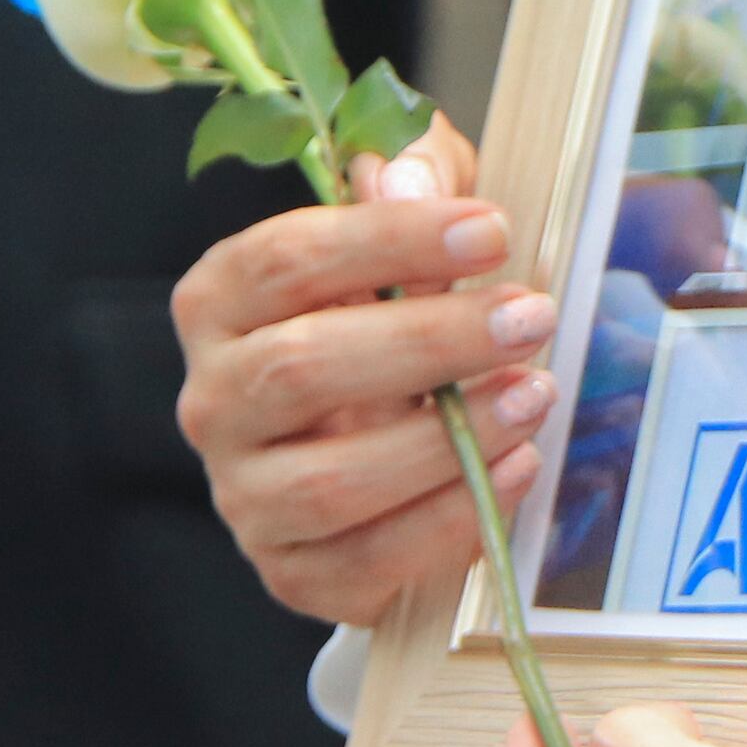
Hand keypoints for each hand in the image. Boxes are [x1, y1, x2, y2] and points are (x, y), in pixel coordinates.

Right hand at [169, 115, 561, 622]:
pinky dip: (445, 523)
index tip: (492, 230)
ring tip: (534, 395)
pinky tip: (515, 470)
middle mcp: (212, 401)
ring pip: (325, 482)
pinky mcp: (294, 572)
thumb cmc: (400, 303)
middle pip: (298, 371)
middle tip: (531, 316)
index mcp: (221, 301)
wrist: (391, 431)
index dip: (387, 243)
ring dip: (443, 443)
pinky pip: (362, 564)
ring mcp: (245, 496)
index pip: (283, 261)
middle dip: (429, 342)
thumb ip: (414, 175)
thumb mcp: (417, 217)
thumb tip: (403, 181)